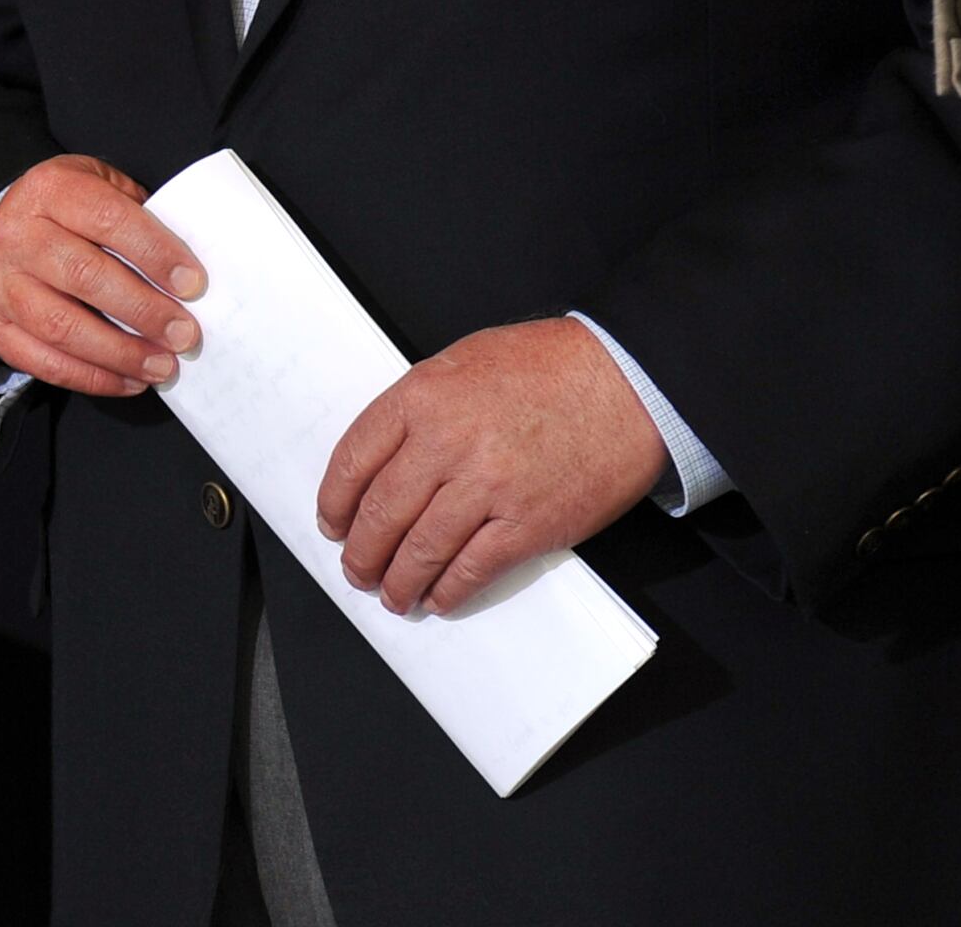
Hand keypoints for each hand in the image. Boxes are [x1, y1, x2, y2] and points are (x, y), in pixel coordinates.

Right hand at [0, 154, 205, 396]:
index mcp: (51, 190)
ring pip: (61, 325)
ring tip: (163, 365)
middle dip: (143, 310)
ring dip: (120, 352)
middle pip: (84, 275)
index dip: (154, 252)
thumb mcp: (101, 187)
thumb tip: (187, 272)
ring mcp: (1, 283)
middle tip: (184, 334)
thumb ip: (140, 216)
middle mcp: (18, 234)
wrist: (4, 229)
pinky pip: (43, 362)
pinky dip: (92, 378)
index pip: (107, 218)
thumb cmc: (71, 213)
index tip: (193, 284)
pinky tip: (131, 381)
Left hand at [315, 318, 666, 616]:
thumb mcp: (464, 362)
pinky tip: (438, 598)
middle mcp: (446, 444)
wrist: (627, 380)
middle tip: (357, 570)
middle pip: (381, 513)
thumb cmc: (549, 365)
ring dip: (399, 581)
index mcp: (422, 397)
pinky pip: (474, 568)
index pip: (354, 459)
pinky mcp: (529, 524)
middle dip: (362, 552)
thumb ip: (422, 406)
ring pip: (421, 550)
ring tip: (392, 595)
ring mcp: (487, 487)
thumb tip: (388, 456)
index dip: (336, 501)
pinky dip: (449, 590)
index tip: (332, 523)